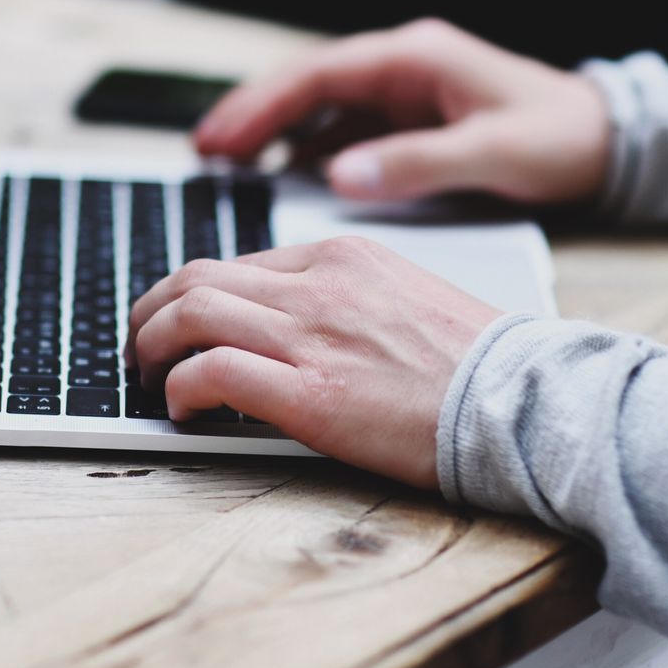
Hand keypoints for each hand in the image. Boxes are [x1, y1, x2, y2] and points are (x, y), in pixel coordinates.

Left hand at [125, 237, 502, 488]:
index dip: (194, 297)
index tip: (183, 327)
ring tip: (149, 380)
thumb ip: (346, 298)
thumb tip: (293, 326)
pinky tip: (183, 412)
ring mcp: (312, 337)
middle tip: (141, 349)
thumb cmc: (478, 365)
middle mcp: (319, 285)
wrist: (526, 402)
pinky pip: (211, 374)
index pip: (238, 262)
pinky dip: (180, 391)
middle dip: (152, 314)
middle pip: (195, 278)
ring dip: (152, 349)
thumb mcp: (407, 297)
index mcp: (342, 255)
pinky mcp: (310, 395)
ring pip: (190, 315)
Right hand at [193, 18, 612, 204]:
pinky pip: (341, 131)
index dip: (264, 103)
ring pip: (318, 107)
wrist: (610, 144)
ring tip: (223, 163)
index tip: (223, 135)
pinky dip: (305, 149)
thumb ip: (416, 163)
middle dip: (252, 113)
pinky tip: (278, 175)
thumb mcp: (492, 152)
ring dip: (272, 131)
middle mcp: (402, 69)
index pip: (320, 73)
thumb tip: (339, 173)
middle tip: (203, 150)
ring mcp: (403, 96)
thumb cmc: (561, 139)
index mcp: (415, 59)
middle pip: (307, 84)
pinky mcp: (408, 124)